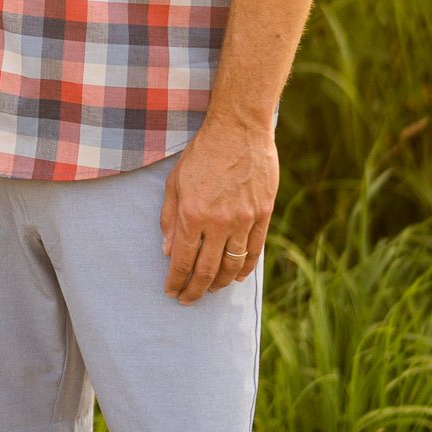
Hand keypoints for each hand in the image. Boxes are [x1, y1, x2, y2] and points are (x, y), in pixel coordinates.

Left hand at [160, 114, 275, 303]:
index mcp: (192, 214)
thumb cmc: (201, 154)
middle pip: (206, 270)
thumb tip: (168, 252)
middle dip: (195, 290)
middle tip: (187, 300)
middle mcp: (218, 222)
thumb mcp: (175, 183)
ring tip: (210, 290)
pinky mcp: (262, 215)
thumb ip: (170, 219)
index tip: (171, 291)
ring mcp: (243, 220)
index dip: (176, 280)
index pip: (183, 260)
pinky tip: (235, 277)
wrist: (238, 131)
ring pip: (231, 265)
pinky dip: (243, 269)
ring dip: (219, 283)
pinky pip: (253, 251)